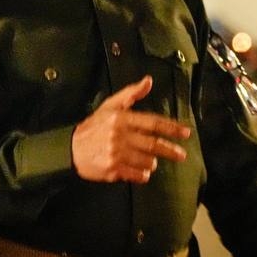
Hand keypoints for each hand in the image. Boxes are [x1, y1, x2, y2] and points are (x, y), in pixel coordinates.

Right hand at [70, 77, 190, 182]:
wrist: (71, 148)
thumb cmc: (94, 127)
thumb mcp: (110, 106)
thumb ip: (131, 93)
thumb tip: (149, 81)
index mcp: (121, 119)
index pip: (152, 122)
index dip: (171, 128)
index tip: (186, 133)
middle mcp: (120, 136)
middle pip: (154, 145)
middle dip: (171, 150)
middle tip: (181, 155)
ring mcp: (117, 154)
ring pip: (148, 161)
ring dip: (153, 162)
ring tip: (151, 160)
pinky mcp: (113, 170)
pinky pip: (138, 175)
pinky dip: (143, 174)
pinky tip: (141, 171)